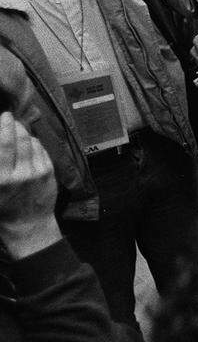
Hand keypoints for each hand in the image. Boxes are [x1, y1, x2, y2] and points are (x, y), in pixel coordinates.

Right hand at [0, 112, 61, 258]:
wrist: (27, 226)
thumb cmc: (3, 208)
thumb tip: (1, 142)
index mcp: (0, 180)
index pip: (3, 146)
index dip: (4, 127)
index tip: (4, 116)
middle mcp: (19, 175)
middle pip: (19, 140)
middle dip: (14, 126)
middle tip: (10, 118)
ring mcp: (37, 173)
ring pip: (32, 143)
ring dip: (25, 132)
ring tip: (18, 128)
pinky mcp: (49, 173)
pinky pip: (42, 150)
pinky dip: (35, 143)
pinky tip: (29, 142)